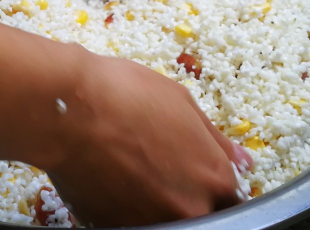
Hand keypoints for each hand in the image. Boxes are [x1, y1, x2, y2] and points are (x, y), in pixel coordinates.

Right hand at [46, 56, 251, 225]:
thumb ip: (215, 139)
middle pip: (202, 213)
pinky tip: (112, 180)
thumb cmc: (125, 94)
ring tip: (133, 172)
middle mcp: (189, 208)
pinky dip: (126, 208)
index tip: (197, 173)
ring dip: (155, 202)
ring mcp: (152, 223)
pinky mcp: (114, 228)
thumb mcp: (180, 102)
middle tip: (160, 170)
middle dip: (186, 195)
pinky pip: (131, 223)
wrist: (67, 109)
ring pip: (165, 220)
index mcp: (213, 176)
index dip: (213, 183)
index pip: (231, 197)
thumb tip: (242, 162)